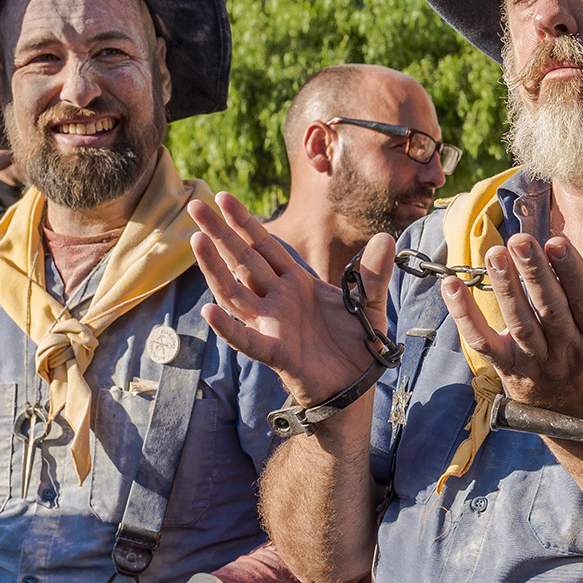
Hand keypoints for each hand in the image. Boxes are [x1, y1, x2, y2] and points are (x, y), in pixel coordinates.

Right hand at [189, 192, 396, 408]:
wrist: (357, 385)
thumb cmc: (356, 344)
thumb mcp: (370, 302)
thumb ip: (374, 272)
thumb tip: (386, 238)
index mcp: (297, 283)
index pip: (264, 246)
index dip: (244, 222)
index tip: (224, 197)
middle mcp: (278, 300)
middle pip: (242, 261)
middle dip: (220, 233)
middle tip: (196, 205)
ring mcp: (273, 325)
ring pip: (235, 293)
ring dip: (215, 269)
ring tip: (197, 241)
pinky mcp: (277, 353)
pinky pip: (247, 340)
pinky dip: (228, 328)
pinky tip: (209, 312)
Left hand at [442, 216, 582, 421]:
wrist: (580, 411)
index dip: (572, 271)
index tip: (556, 242)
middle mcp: (570, 349)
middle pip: (550, 309)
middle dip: (534, 273)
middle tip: (519, 240)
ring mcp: (539, 362)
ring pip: (520, 324)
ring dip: (505, 289)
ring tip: (494, 254)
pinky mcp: (510, 370)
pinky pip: (484, 343)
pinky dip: (466, 316)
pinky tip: (453, 287)